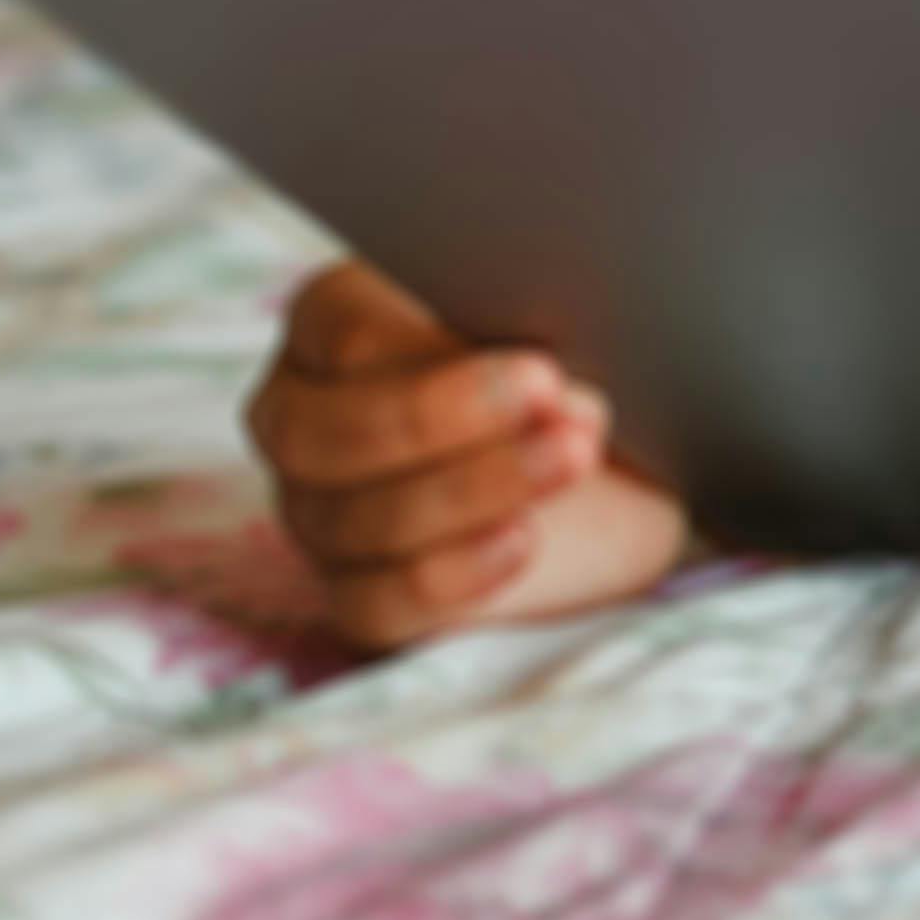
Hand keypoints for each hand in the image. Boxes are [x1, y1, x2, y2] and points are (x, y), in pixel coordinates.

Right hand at [244, 260, 693, 649]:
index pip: (344, 334)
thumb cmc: (569, 363)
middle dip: (435, 420)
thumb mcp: (561, 321)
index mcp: (330, 322)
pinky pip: (377, 600)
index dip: (431, 351)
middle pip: (321, 433)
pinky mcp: (360, 592)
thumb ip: (531, 319)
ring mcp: (319, 515)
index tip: (535, 365)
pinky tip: (522, 541)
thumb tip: (550, 379)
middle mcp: (301, 420)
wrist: (617, 465)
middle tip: (551, 399)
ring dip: (474, 488)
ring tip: (574, 457)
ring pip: (356, 519)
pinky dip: (453, 574)